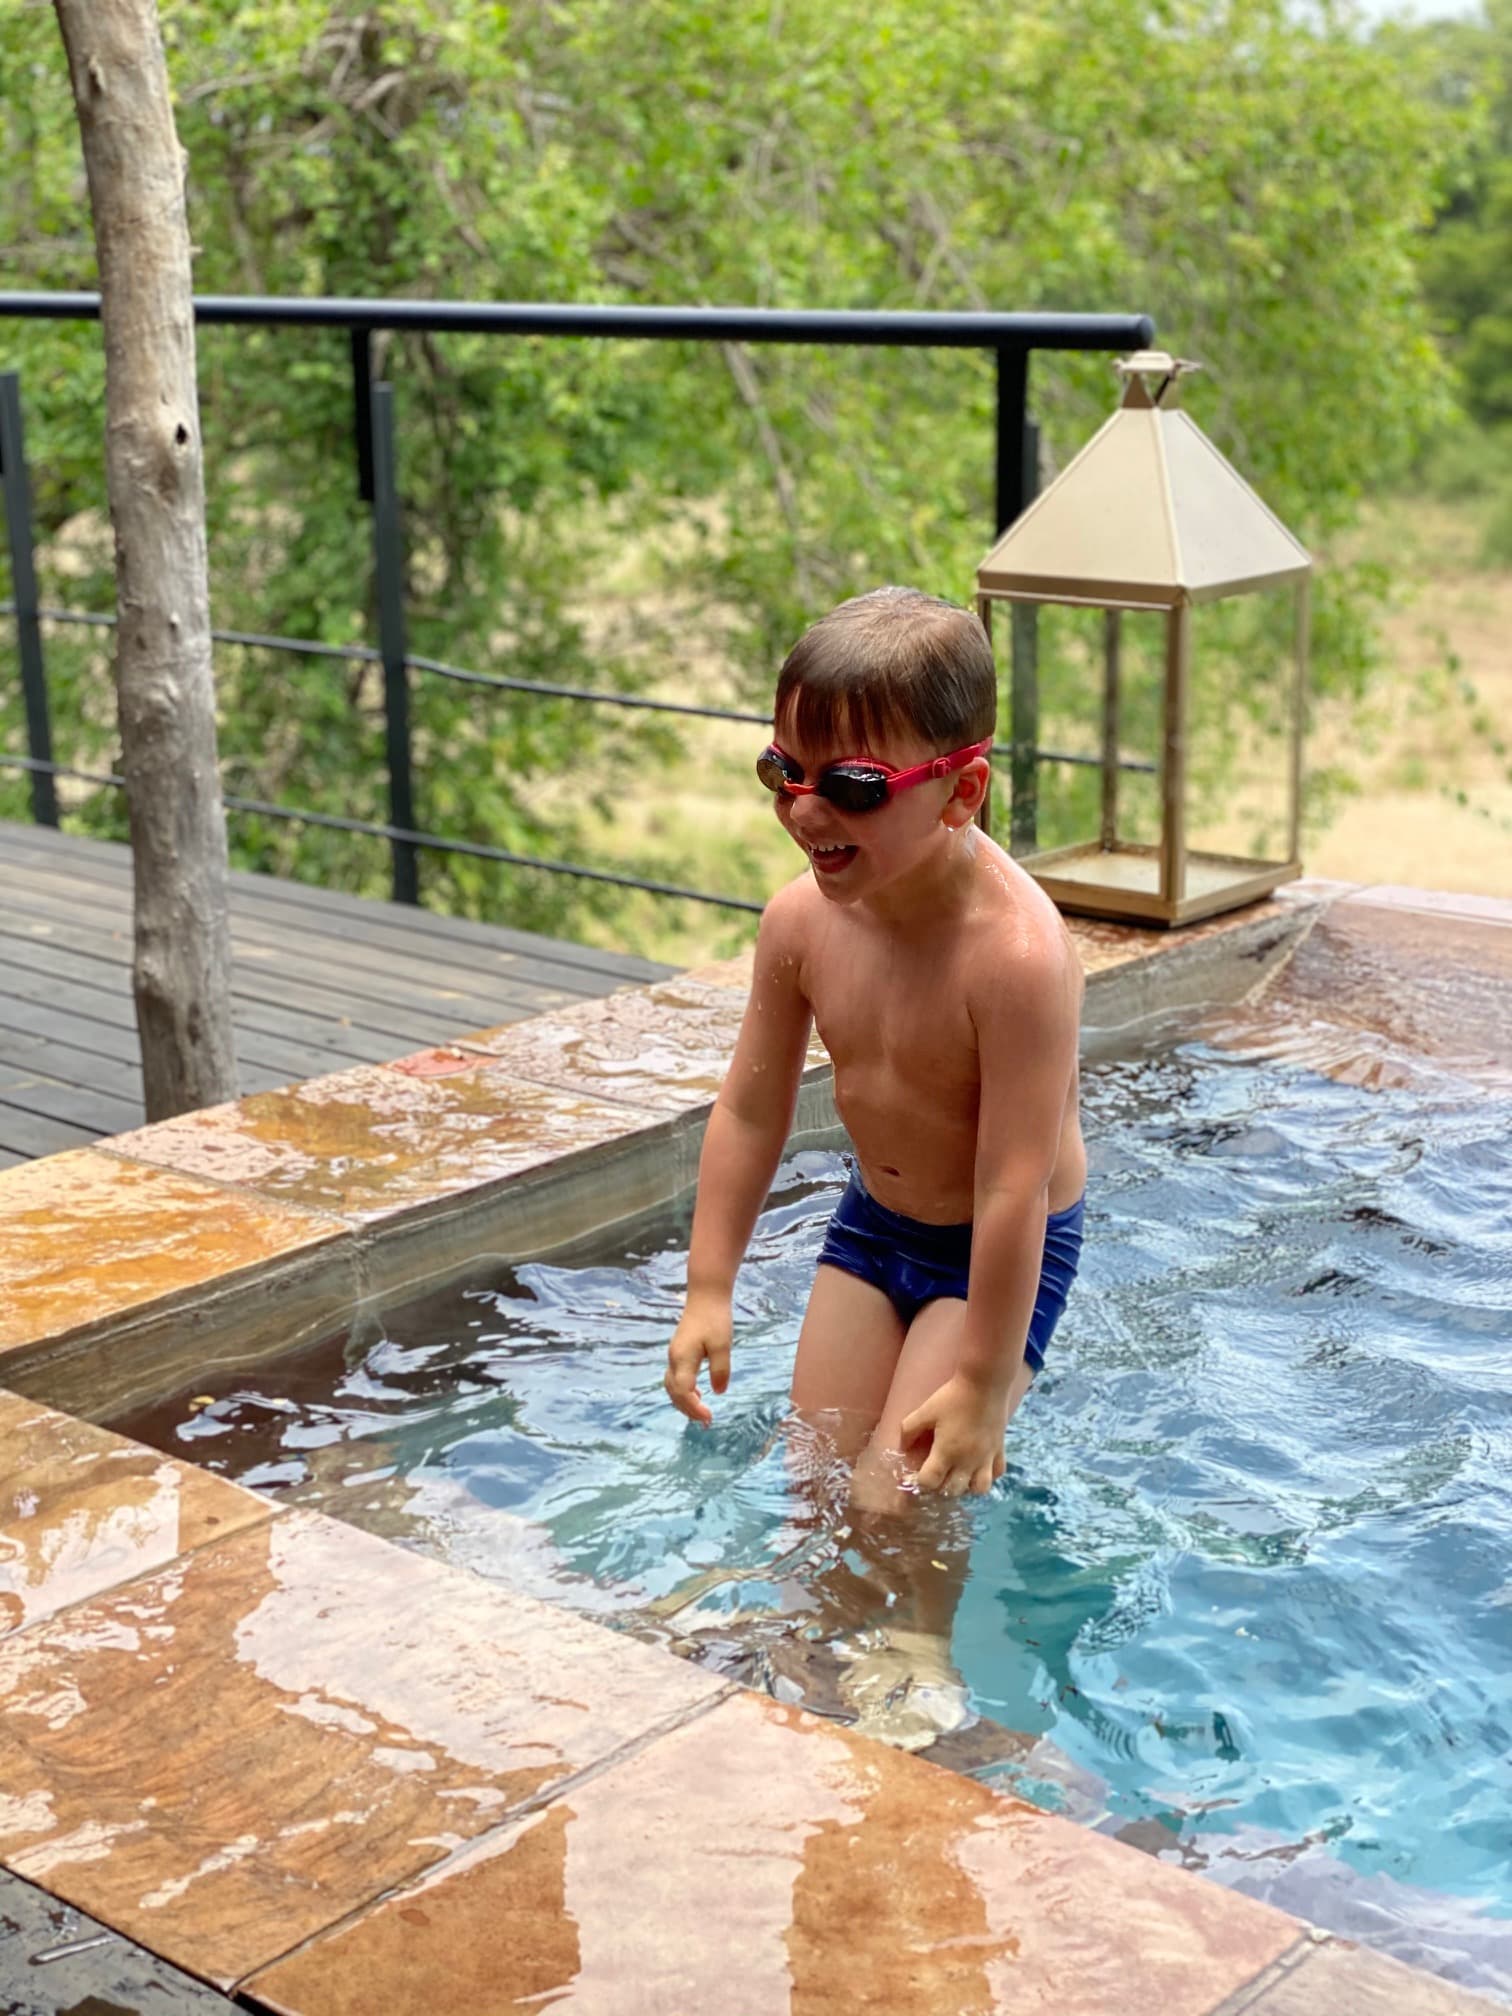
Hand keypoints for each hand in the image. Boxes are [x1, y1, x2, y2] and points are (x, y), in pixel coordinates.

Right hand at [664, 1294, 732, 1425]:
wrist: (706, 1296)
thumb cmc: (715, 1319)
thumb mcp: (723, 1345)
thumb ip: (720, 1370)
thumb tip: (718, 1392)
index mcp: (683, 1358)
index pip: (683, 1391)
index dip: (693, 1408)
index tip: (709, 1417)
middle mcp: (674, 1359)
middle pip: (674, 1392)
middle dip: (688, 1409)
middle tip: (706, 1421)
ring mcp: (675, 1355)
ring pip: (672, 1386)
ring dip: (684, 1402)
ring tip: (700, 1413)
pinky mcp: (679, 1352)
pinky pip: (676, 1378)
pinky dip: (684, 1390)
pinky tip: (698, 1393)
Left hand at [900, 1371, 1009, 1496]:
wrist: (985, 1382)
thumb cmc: (953, 1396)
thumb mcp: (926, 1410)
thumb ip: (909, 1430)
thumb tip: (902, 1447)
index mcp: (947, 1452)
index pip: (930, 1482)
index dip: (920, 1481)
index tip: (916, 1474)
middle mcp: (968, 1461)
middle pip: (953, 1490)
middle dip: (941, 1487)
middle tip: (936, 1474)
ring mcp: (986, 1457)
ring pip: (979, 1489)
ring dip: (967, 1486)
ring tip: (959, 1474)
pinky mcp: (1000, 1450)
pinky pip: (997, 1473)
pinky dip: (988, 1474)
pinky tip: (979, 1465)